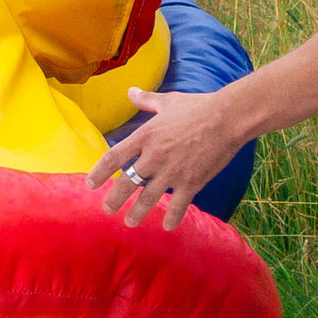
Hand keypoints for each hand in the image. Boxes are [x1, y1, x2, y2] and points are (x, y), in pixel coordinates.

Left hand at [88, 87, 247, 230]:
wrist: (227, 118)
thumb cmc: (197, 107)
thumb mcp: (167, 101)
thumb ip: (146, 100)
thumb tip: (130, 91)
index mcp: (145, 137)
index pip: (113, 157)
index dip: (99, 172)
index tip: (90, 184)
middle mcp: (154, 157)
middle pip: (126, 183)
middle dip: (114, 199)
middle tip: (107, 209)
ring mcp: (172, 172)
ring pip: (148, 199)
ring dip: (137, 213)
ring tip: (129, 222)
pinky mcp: (191, 183)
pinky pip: (178, 206)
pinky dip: (172, 218)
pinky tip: (167, 226)